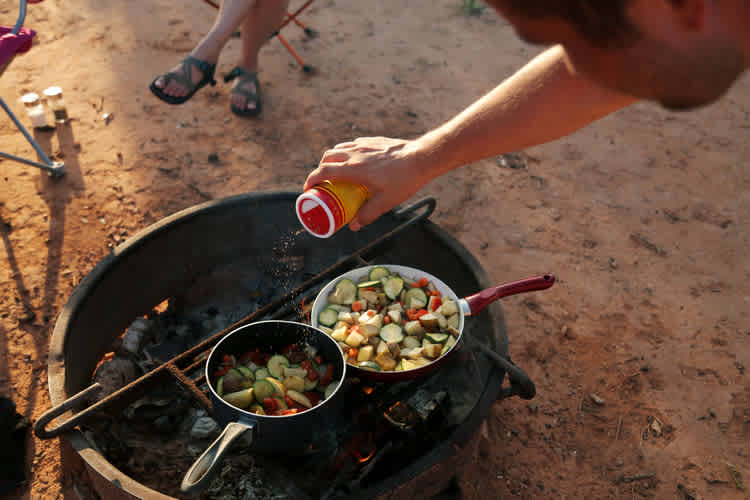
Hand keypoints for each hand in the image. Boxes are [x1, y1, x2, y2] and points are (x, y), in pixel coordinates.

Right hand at [304, 136, 433, 230]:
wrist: (422, 158)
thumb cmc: (404, 180)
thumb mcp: (385, 203)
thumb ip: (367, 215)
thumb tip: (354, 226)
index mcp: (354, 169)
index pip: (324, 171)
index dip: (312, 180)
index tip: (308, 189)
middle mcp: (355, 153)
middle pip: (328, 157)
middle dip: (320, 169)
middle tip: (323, 182)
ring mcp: (364, 144)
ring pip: (340, 148)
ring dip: (333, 159)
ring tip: (337, 172)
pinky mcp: (373, 141)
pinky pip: (354, 144)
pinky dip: (348, 153)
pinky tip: (355, 162)